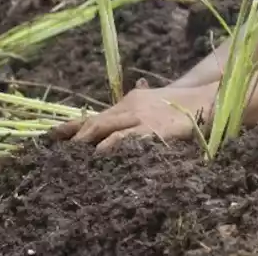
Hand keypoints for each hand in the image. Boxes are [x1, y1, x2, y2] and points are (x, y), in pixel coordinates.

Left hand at [51, 81, 212, 151]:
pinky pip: (130, 138)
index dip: (71, 126)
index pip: (94, 115)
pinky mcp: (156, 131)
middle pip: (97, 122)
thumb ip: (131, 113)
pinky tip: (103, 156)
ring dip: (89, 143)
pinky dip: (115, 147)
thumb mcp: (151, 104)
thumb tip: (109, 136)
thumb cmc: (180, 106)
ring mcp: (143, 119)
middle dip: (76, 137)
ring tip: (73, 157)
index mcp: (128, 102)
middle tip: (56, 151)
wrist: (208, 100)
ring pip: (108, 128)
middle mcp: (131, 108)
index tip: (49, 137)